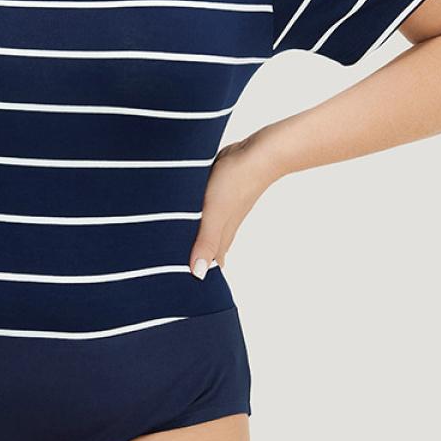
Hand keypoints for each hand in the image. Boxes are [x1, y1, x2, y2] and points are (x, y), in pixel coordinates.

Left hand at [187, 131, 277, 279]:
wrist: (260, 153)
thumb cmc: (237, 182)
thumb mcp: (215, 212)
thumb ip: (206, 241)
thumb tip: (198, 275)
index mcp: (222, 233)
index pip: (211, 262)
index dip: (199, 273)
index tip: (186, 287)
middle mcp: (225, 223)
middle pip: (211, 247)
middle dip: (198, 259)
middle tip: (180, 271)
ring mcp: (227, 207)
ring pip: (211, 228)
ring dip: (200, 238)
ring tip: (186, 247)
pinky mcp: (225, 190)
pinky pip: (211, 210)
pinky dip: (203, 218)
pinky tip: (198, 215)